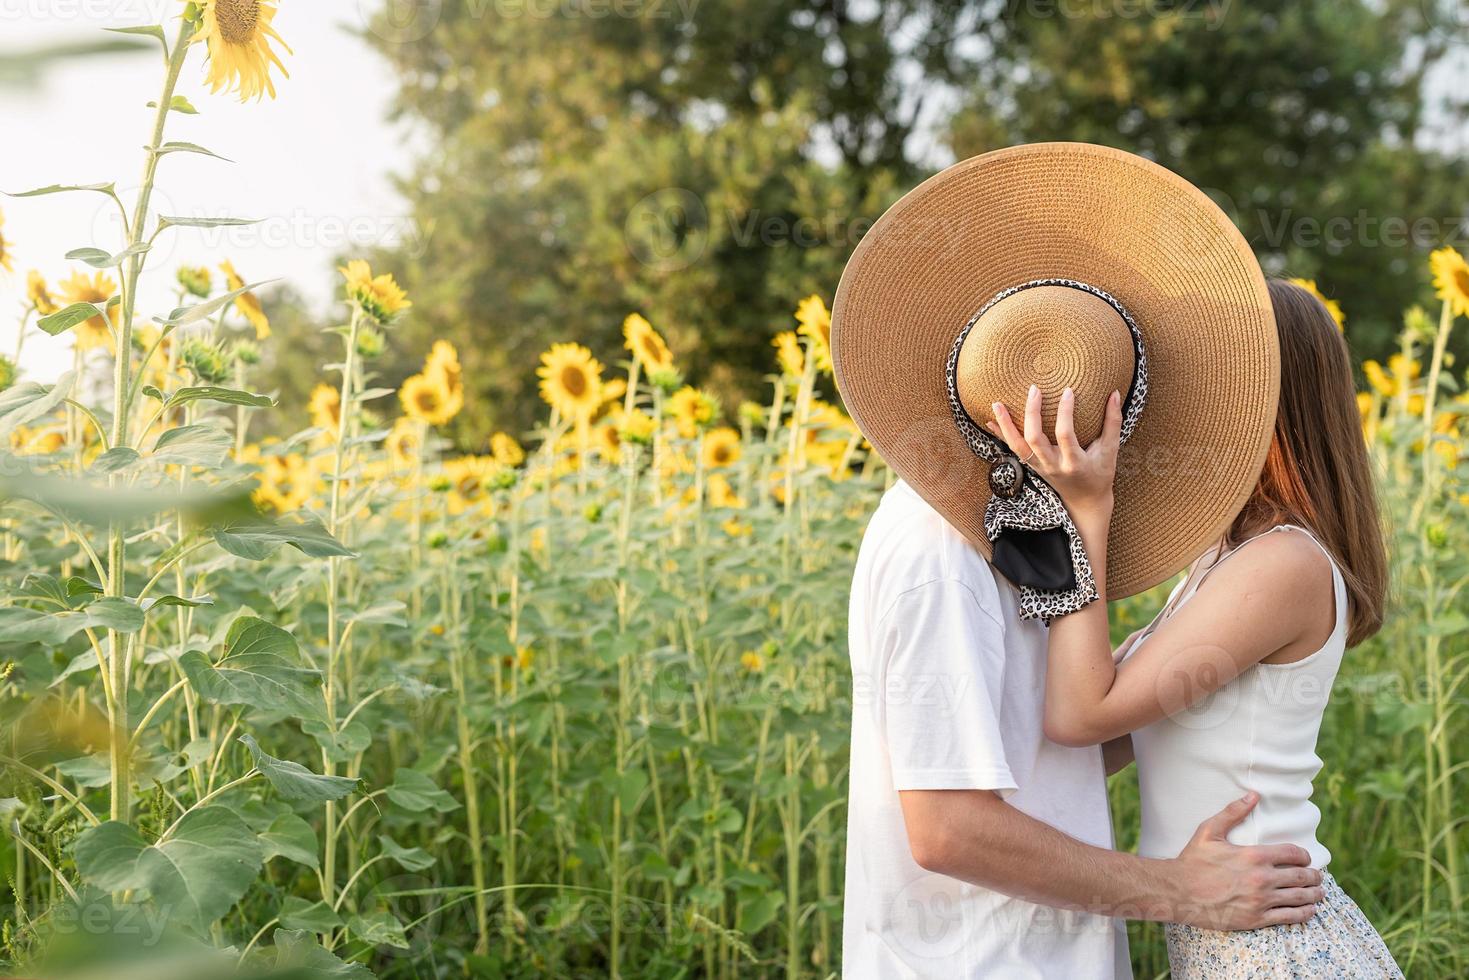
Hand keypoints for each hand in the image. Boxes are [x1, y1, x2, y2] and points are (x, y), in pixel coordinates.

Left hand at [985, 384, 1121, 519]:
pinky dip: (1001, 436)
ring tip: (997, 403)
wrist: (1085, 502)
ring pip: (1017, 447)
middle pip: (1034, 439)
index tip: (1067, 391)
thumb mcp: (1111, 451)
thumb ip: (1113, 422)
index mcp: (1074, 462)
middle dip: (1031, 413)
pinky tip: (989, 421)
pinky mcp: (1032, 466)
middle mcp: (1053, 466)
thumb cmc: (1101, 474)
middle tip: (1034, 389)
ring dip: (1006, 425)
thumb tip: (1115, 393)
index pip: (1065, 435)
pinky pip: (1013, 450)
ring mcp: (1039, 467)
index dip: (1065, 412)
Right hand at [1168, 792, 1323, 930]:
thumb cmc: (1192, 860)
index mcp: (1254, 855)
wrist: (1178, 892)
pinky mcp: (1256, 919)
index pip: (1293, 853)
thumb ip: (1233, 812)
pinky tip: (1309, 910)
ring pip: (1299, 897)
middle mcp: (1262, 878)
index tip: (1306, 858)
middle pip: (1300, 876)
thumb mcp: (1209, 831)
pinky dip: (1304, 913)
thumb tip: (1253, 795)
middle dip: (1313, 876)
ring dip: (1314, 895)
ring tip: (1319, 893)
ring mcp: (1261, 900)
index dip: (1304, 855)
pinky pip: (1289, 917)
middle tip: (1318, 877)